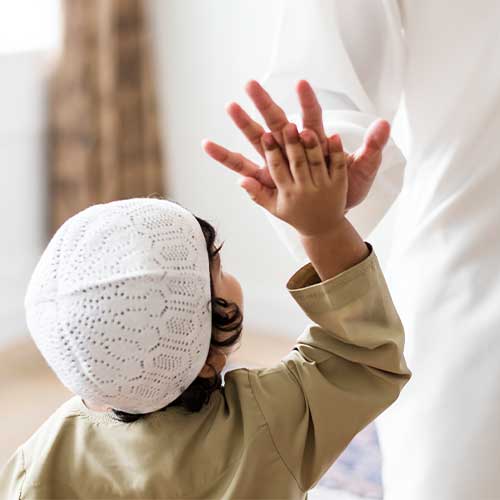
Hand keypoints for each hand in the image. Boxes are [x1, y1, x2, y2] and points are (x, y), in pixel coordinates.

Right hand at [202, 80, 389, 209]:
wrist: (329, 216)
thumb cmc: (346, 192)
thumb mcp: (362, 173)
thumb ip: (372, 150)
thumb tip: (386, 124)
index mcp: (315, 145)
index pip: (311, 118)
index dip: (307, 103)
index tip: (301, 84)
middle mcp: (292, 150)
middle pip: (277, 123)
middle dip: (264, 103)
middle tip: (250, 83)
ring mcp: (276, 164)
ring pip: (255, 142)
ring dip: (242, 125)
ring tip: (228, 107)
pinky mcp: (266, 180)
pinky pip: (243, 169)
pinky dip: (226, 158)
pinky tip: (207, 147)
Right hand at [237, 122, 347, 237]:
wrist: (323, 230)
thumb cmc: (296, 215)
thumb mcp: (275, 208)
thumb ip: (258, 193)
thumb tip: (240, 180)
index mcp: (287, 192)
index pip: (277, 169)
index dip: (272, 153)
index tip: (266, 136)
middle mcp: (304, 189)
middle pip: (297, 163)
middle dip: (292, 145)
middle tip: (287, 126)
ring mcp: (323, 186)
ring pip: (317, 163)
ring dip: (312, 146)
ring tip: (306, 130)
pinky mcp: (339, 185)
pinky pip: (338, 166)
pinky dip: (336, 151)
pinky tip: (334, 136)